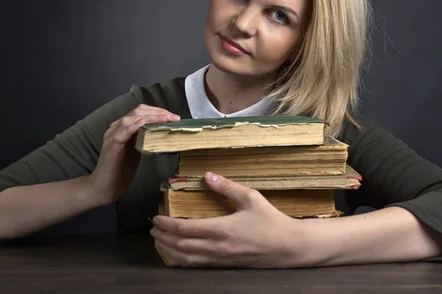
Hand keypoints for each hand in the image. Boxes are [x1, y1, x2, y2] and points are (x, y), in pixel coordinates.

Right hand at [86, 104, 179, 205]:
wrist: (104, 187)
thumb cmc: (120, 170)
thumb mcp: (137, 150)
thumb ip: (145, 139)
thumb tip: (164, 133)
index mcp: (122, 127)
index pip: (141, 112)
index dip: (158, 111)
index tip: (173, 116)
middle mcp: (116, 128)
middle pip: (138, 111)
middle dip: (158, 112)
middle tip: (174, 117)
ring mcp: (112, 136)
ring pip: (131, 118)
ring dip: (151, 117)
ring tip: (166, 119)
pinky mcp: (112, 146)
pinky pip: (123, 132)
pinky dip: (135, 126)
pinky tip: (145, 124)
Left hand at [151, 172, 299, 267]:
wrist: (288, 247)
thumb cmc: (270, 220)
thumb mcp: (251, 197)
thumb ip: (227, 187)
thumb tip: (208, 175)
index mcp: (222, 229)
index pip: (185, 228)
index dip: (166, 223)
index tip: (156, 216)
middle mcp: (217, 247)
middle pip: (180, 245)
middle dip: (162, 237)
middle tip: (152, 228)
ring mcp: (220, 259)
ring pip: (185, 258)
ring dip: (168, 250)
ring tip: (158, 241)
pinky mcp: (224, 265)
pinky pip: (196, 266)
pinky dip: (181, 261)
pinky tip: (175, 256)